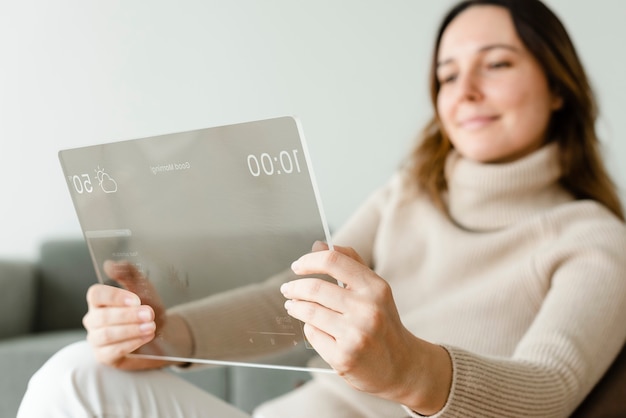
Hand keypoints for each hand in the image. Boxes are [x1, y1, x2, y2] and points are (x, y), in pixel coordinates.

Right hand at [82, 261, 170, 369]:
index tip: (136, 300)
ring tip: (151, 326)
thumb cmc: (147, 306)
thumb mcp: (143, 286)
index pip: (95, 294)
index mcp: (99, 300)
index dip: (114, 297)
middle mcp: (93, 319)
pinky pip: (112, 351)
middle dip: (128, 316)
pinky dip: (131, 343)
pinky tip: (146, 337)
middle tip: (149, 314)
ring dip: (131, 330)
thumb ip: (128, 272)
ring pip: (106, 335)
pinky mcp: (104, 356)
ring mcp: (96, 339)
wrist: (160, 329)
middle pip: (102, 317)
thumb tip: (110, 264)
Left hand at [281, 242, 450, 413]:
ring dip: (295, 307)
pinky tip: (318, 330)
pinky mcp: (343, 357)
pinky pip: (312, 334)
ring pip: (309, 312)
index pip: (333, 261)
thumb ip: (348, 264)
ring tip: (293, 306)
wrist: (401, 366)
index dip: (309, 260)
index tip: (297, 266)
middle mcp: (368, 310)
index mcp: (375, 288)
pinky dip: (310, 329)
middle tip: (288, 289)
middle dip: (294, 287)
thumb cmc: (383, 322)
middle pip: (315, 288)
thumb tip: (318, 245)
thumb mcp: (374, 290)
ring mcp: (356, 335)